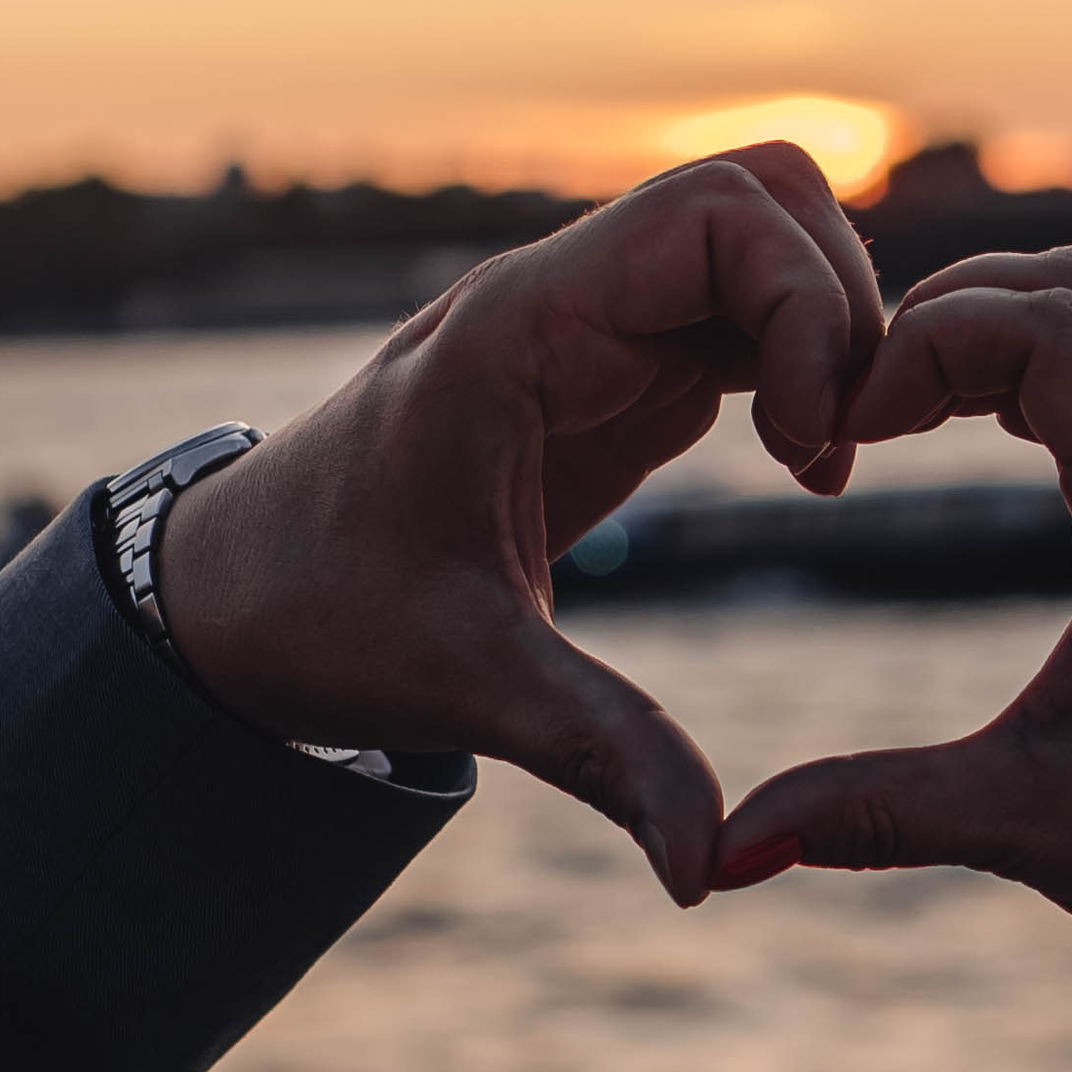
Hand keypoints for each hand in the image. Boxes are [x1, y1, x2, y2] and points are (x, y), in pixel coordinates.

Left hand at [153, 146, 883, 904]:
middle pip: (765, 197)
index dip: (807, 305)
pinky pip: (745, 313)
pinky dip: (804, 367)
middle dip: (841, 304)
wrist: (230, 597)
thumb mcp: (467, 683)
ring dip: (830, 332)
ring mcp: (597, 325)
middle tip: (838, 450)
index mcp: (524, 325)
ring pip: (765, 244)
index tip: (811, 447)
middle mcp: (568, 296)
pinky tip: (806, 470)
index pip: (721, 215)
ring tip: (824, 464)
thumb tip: (711, 874)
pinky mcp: (617, 370)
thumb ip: (603, 754)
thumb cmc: (324, 614)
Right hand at [710, 247, 1071, 1071]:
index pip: (1046, 328)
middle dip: (955, 313)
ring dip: (1008, 330)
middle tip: (862, 399)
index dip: (923, 346)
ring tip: (907, 406)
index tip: (848, 429)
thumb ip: (867, 813)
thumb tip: (718, 856)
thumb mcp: (1022, 824)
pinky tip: (980, 435)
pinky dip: (1055, 368)